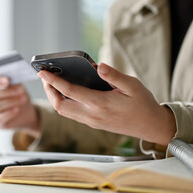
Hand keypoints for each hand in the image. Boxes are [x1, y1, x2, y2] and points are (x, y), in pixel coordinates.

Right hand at [0, 77, 40, 136]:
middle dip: (8, 92)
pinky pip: (0, 118)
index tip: (8, 80)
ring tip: (23, 99)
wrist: (25, 115)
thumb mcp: (17, 90)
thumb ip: (13, 85)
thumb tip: (14, 82)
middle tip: (21, 91)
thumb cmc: (18, 99)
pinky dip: (9, 113)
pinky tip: (17, 109)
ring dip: (11, 102)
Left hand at [38, 63, 175, 145]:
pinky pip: (71, 114)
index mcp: (100, 104)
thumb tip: (97, 65)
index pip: (69, 91)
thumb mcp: (133, 85)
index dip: (53, 81)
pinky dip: (63, 102)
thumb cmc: (143, 104)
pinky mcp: (92, 124)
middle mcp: (92, 115)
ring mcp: (91, 122)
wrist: (150, 126)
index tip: (42, 72)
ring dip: (54, 97)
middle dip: (49, 90)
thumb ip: (114, 75)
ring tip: (52, 82)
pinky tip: (65, 92)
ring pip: (64, 112)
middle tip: (45, 76)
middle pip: (60, 105)